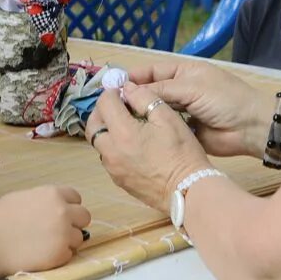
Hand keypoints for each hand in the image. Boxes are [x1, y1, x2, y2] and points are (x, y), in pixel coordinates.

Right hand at [0, 184, 91, 275]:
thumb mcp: (23, 198)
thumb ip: (43, 200)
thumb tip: (54, 207)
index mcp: (53, 194)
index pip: (76, 198)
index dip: (68, 207)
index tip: (59, 215)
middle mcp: (63, 212)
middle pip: (84, 217)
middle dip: (74, 224)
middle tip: (57, 232)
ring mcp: (64, 234)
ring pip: (79, 238)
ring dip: (67, 242)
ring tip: (46, 245)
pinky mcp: (61, 254)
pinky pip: (69, 255)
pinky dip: (59, 256)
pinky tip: (42, 255)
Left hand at [87, 85, 213, 210]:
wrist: (188, 190)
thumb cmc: (182, 152)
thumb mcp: (168, 118)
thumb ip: (145, 98)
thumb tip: (128, 88)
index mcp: (122, 132)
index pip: (105, 103)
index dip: (113, 92)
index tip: (123, 90)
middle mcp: (111, 151)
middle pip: (93, 124)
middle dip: (101, 110)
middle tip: (117, 105)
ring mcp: (113, 168)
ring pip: (98, 143)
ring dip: (105, 129)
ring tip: (124, 124)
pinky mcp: (118, 180)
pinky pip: (107, 157)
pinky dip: (112, 146)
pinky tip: (130, 144)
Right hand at [113, 58, 268, 159]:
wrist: (250, 128)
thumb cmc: (225, 99)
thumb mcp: (192, 88)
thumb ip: (161, 89)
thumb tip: (130, 89)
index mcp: (184, 72)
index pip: (152, 71)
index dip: (133, 77)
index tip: (112, 85)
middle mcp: (180, 89)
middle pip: (151, 91)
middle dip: (132, 97)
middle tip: (109, 105)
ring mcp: (182, 111)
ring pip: (155, 111)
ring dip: (140, 114)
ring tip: (117, 120)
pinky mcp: (184, 131)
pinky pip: (163, 128)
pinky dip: (151, 130)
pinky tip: (134, 133)